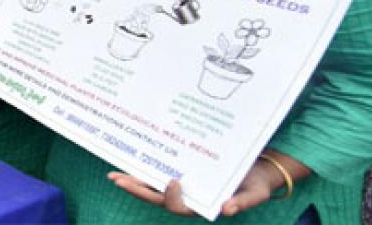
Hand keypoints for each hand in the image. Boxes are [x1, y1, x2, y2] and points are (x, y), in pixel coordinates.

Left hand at [109, 157, 279, 216]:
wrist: (258, 171)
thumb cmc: (256, 184)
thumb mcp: (256, 194)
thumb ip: (243, 202)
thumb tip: (227, 210)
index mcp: (201, 206)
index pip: (178, 207)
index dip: (171, 197)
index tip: (173, 180)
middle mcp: (187, 198)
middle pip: (156, 198)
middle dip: (136, 189)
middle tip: (118, 180)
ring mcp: (182, 187)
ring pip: (152, 187)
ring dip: (133, 181)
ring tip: (113, 175)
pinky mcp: (181, 173)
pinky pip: (158, 173)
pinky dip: (144, 168)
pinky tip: (130, 161)